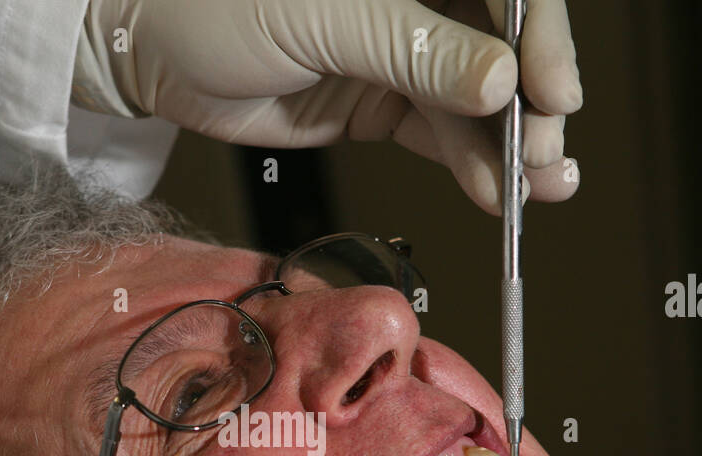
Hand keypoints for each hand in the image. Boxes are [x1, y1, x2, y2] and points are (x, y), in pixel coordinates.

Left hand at [74, 0, 581, 214]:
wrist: (149, 49)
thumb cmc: (214, 1)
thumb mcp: (321, 17)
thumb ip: (413, 49)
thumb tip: (499, 81)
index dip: (539, 37)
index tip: (551, 92)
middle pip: (505, 43)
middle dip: (532, 100)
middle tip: (544, 153)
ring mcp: (405, 48)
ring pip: (481, 96)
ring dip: (513, 145)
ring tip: (540, 189)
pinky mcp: (383, 100)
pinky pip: (443, 132)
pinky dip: (473, 163)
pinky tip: (499, 191)